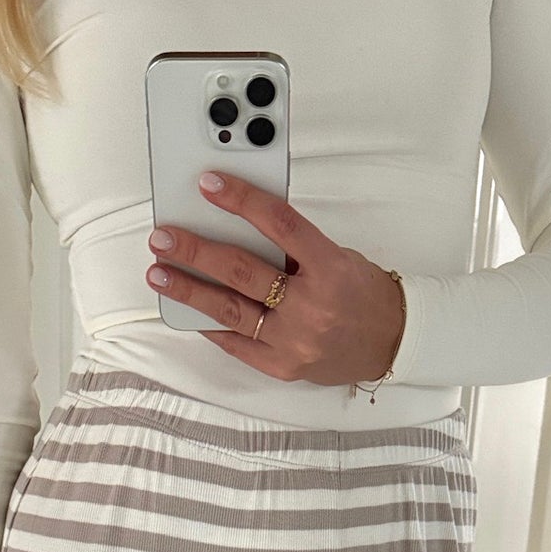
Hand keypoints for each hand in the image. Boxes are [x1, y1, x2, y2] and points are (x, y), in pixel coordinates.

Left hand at [146, 170, 404, 386]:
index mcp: (330, 268)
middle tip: (164, 237)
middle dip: (196, 251)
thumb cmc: (363, 294)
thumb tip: (241, 227)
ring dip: (189, 289)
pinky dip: (211, 326)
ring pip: (229, 311)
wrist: (391, 344)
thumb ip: (293, 247)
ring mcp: (294, 341)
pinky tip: (188, 311)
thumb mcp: (337, 257)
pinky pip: (237, 344)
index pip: (280, 225)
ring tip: (159, 274)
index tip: (209, 185)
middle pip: (242, 271)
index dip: (242, 201)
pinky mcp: (283, 366)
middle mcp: (311, 306)